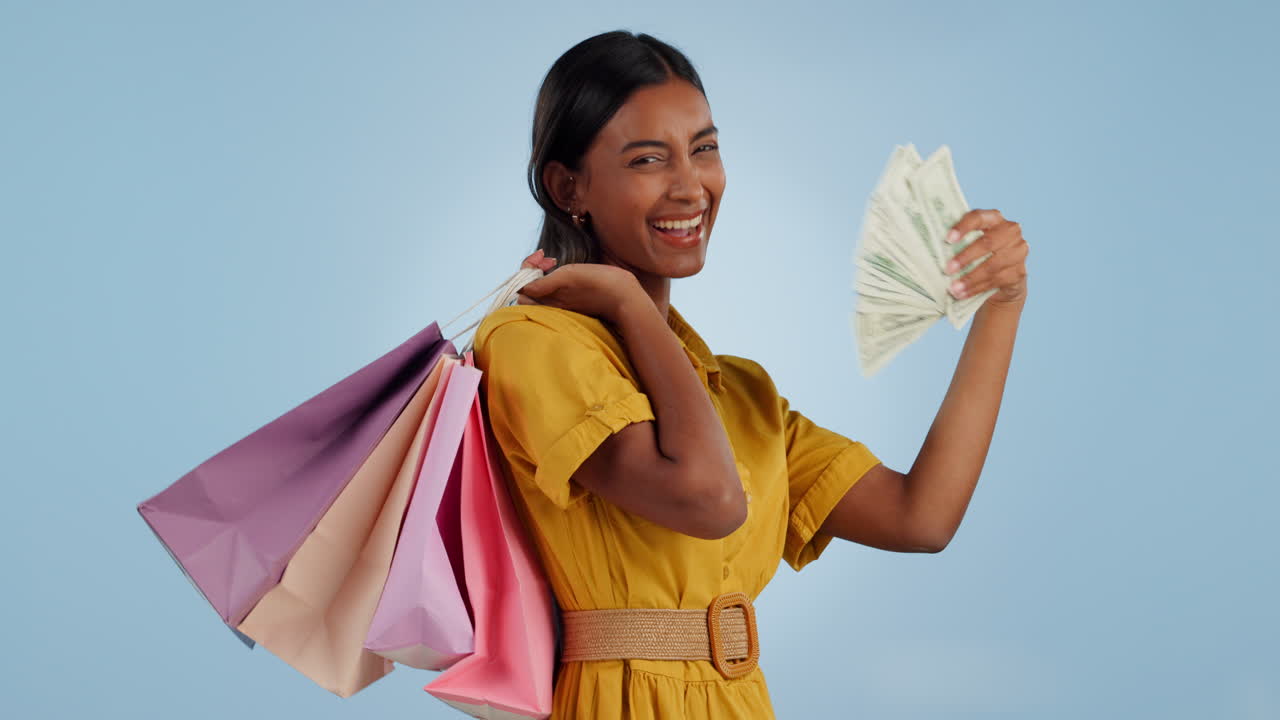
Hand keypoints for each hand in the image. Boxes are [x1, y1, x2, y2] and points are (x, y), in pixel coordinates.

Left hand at [514, 249, 641, 322]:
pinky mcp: (573, 302)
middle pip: (528, 291)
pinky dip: (552, 280)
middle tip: (547, 260)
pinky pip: (552, 293)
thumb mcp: (569, 276)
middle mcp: (554, 304)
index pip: (522, 287)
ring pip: (540, 291)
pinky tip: (564, 273)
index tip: (542, 254)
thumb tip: (521, 289)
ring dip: (541, 274)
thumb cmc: (599, 284)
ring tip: (553, 263)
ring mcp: (563, 304)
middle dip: (531, 271)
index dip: (526, 267)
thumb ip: (544, 283)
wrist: (625, 297)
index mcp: (550, 299)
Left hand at [943, 208, 1028, 307]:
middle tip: (947, 269)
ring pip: (992, 265)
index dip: (963, 227)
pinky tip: (963, 294)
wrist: (1003, 278)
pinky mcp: (1019, 272)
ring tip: (953, 288)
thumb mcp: (970, 244)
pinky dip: (977, 288)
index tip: (947, 239)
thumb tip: (932, 248)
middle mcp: (1010, 231)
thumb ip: (959, 241)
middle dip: (965, 257)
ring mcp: (1018, 251)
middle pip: (987, 243)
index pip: (978, 217)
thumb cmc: (979, 255)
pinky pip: (996, 280)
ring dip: (970, 278)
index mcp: (994, 218)